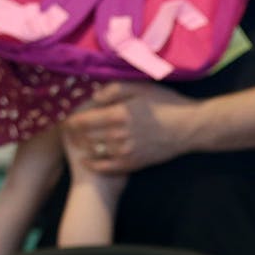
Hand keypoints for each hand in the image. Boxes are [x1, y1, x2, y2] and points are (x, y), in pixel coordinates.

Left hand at [64, 81, 197, 173]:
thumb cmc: (167, 104)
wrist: (190, 128)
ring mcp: (126, 151)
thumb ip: (114, 89)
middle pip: (84, 137)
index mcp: (118, 114)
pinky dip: (94, 164)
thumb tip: (93, 96)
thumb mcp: (142, 87)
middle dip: (73, 133)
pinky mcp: (134, 163)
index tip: (64, 116)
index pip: (82, 120)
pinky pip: (107, 167)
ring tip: (76, 142)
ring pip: (94, 151)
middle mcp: (118, 135)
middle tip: (67, 129)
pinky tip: (87, 160)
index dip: (69, 119)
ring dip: (82, 147)